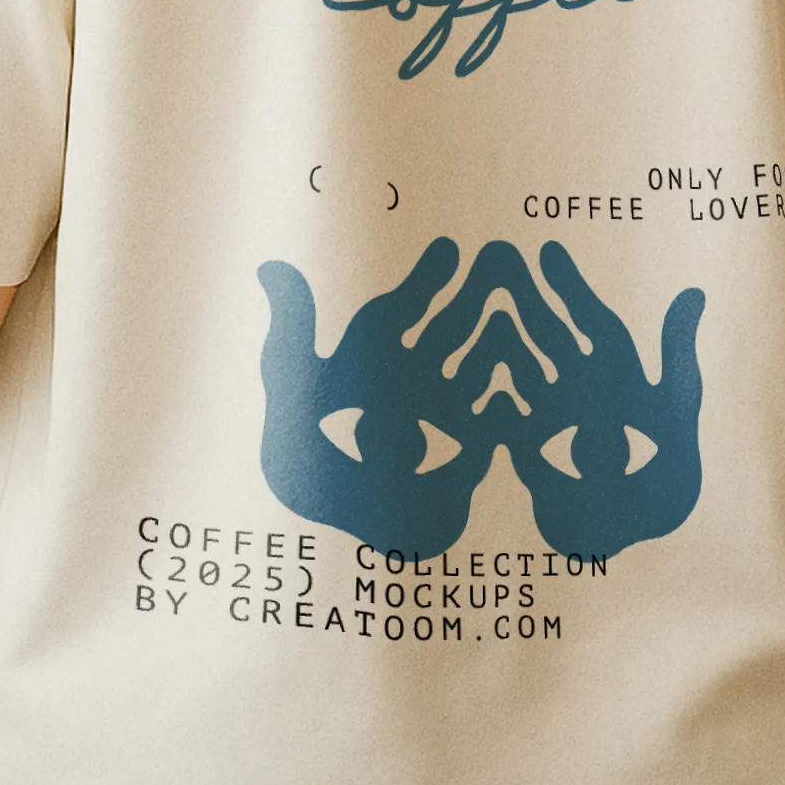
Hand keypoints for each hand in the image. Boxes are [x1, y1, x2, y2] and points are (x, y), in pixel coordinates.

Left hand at [257, 238, 505, 557]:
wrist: (322, 536)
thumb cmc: (301, 454)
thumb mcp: (293, 385)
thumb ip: (292, 328)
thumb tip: (271, 266)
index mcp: (372, 361)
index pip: (403, 314)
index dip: (425, 283)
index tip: (449, 248)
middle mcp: (411, 386)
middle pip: (449, 332)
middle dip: (474, 298)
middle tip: (503, 256)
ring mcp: (440, 423)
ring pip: (475, 374)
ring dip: (494, 346)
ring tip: (514, 314)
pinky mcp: (462, 462)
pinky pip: (488, 433)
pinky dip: (501, 415)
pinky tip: (513, 396)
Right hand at [504, 243, 704, 561]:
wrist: (642, 537)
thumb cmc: (667, 475)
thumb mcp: (677, 412)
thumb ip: (677, 356)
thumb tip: (694, 295)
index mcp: (616, 375)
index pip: (590, 322)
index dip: (571, 289)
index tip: (548, 253)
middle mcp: (580, 391)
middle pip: (549, 337)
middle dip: (526, 300)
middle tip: (498, 259)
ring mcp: (550, 420)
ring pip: (522, 371)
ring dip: (506, 345)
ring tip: (487, 312)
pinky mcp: (529, 454)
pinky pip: (508, 426)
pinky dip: (499, 410)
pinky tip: (492, 394)